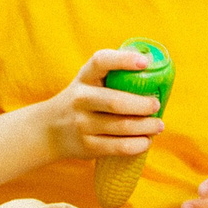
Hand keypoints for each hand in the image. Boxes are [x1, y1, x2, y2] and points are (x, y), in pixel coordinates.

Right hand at [42, 46, 164, 163]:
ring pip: (121, 126)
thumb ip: (113, 76)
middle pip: (116, 102)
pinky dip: (137, 145)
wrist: (49, 130)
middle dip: (142, 105)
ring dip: (146, 127)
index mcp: (85, 77)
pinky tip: (146, 141)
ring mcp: (82, 124)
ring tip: (158, 126)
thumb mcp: (88, 82)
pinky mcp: (87, 146)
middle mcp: (81, 99)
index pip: (101, 61)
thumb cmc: (82, 101)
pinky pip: (118, 147)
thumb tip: (157, 73)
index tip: (145, 62)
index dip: (124, 60)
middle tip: (157, 105)